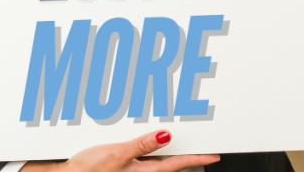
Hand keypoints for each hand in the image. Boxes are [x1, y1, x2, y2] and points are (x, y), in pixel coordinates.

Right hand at [22, 130, 219, 171]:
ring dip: (169, 151)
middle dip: (186, 154)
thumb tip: (166, 135)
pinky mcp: (123, 166)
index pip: (179, 164)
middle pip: (172, 163)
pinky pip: (144, 157)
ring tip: (180, 142)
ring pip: (158, 160)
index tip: (214, 154)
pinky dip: (151, 148)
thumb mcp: (117, 153)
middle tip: (202, 146)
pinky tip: (149, 140)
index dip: (198, 158)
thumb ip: (143, 145)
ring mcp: (133, 170)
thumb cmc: (89, 170)